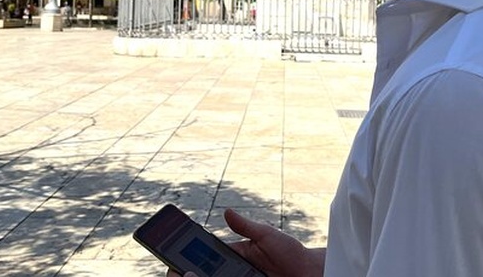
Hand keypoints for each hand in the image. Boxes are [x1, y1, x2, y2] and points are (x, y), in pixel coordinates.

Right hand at [165, 209, 324, 276]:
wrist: (308, 273)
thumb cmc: (291, 253)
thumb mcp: (267, 236)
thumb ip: (245, 226)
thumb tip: (228, 212)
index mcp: (233, 257)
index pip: (203, 258)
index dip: (185, 260)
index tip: (174, 263)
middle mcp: (231, 273)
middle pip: (202, 275)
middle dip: (188, 274)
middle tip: (179, 273)